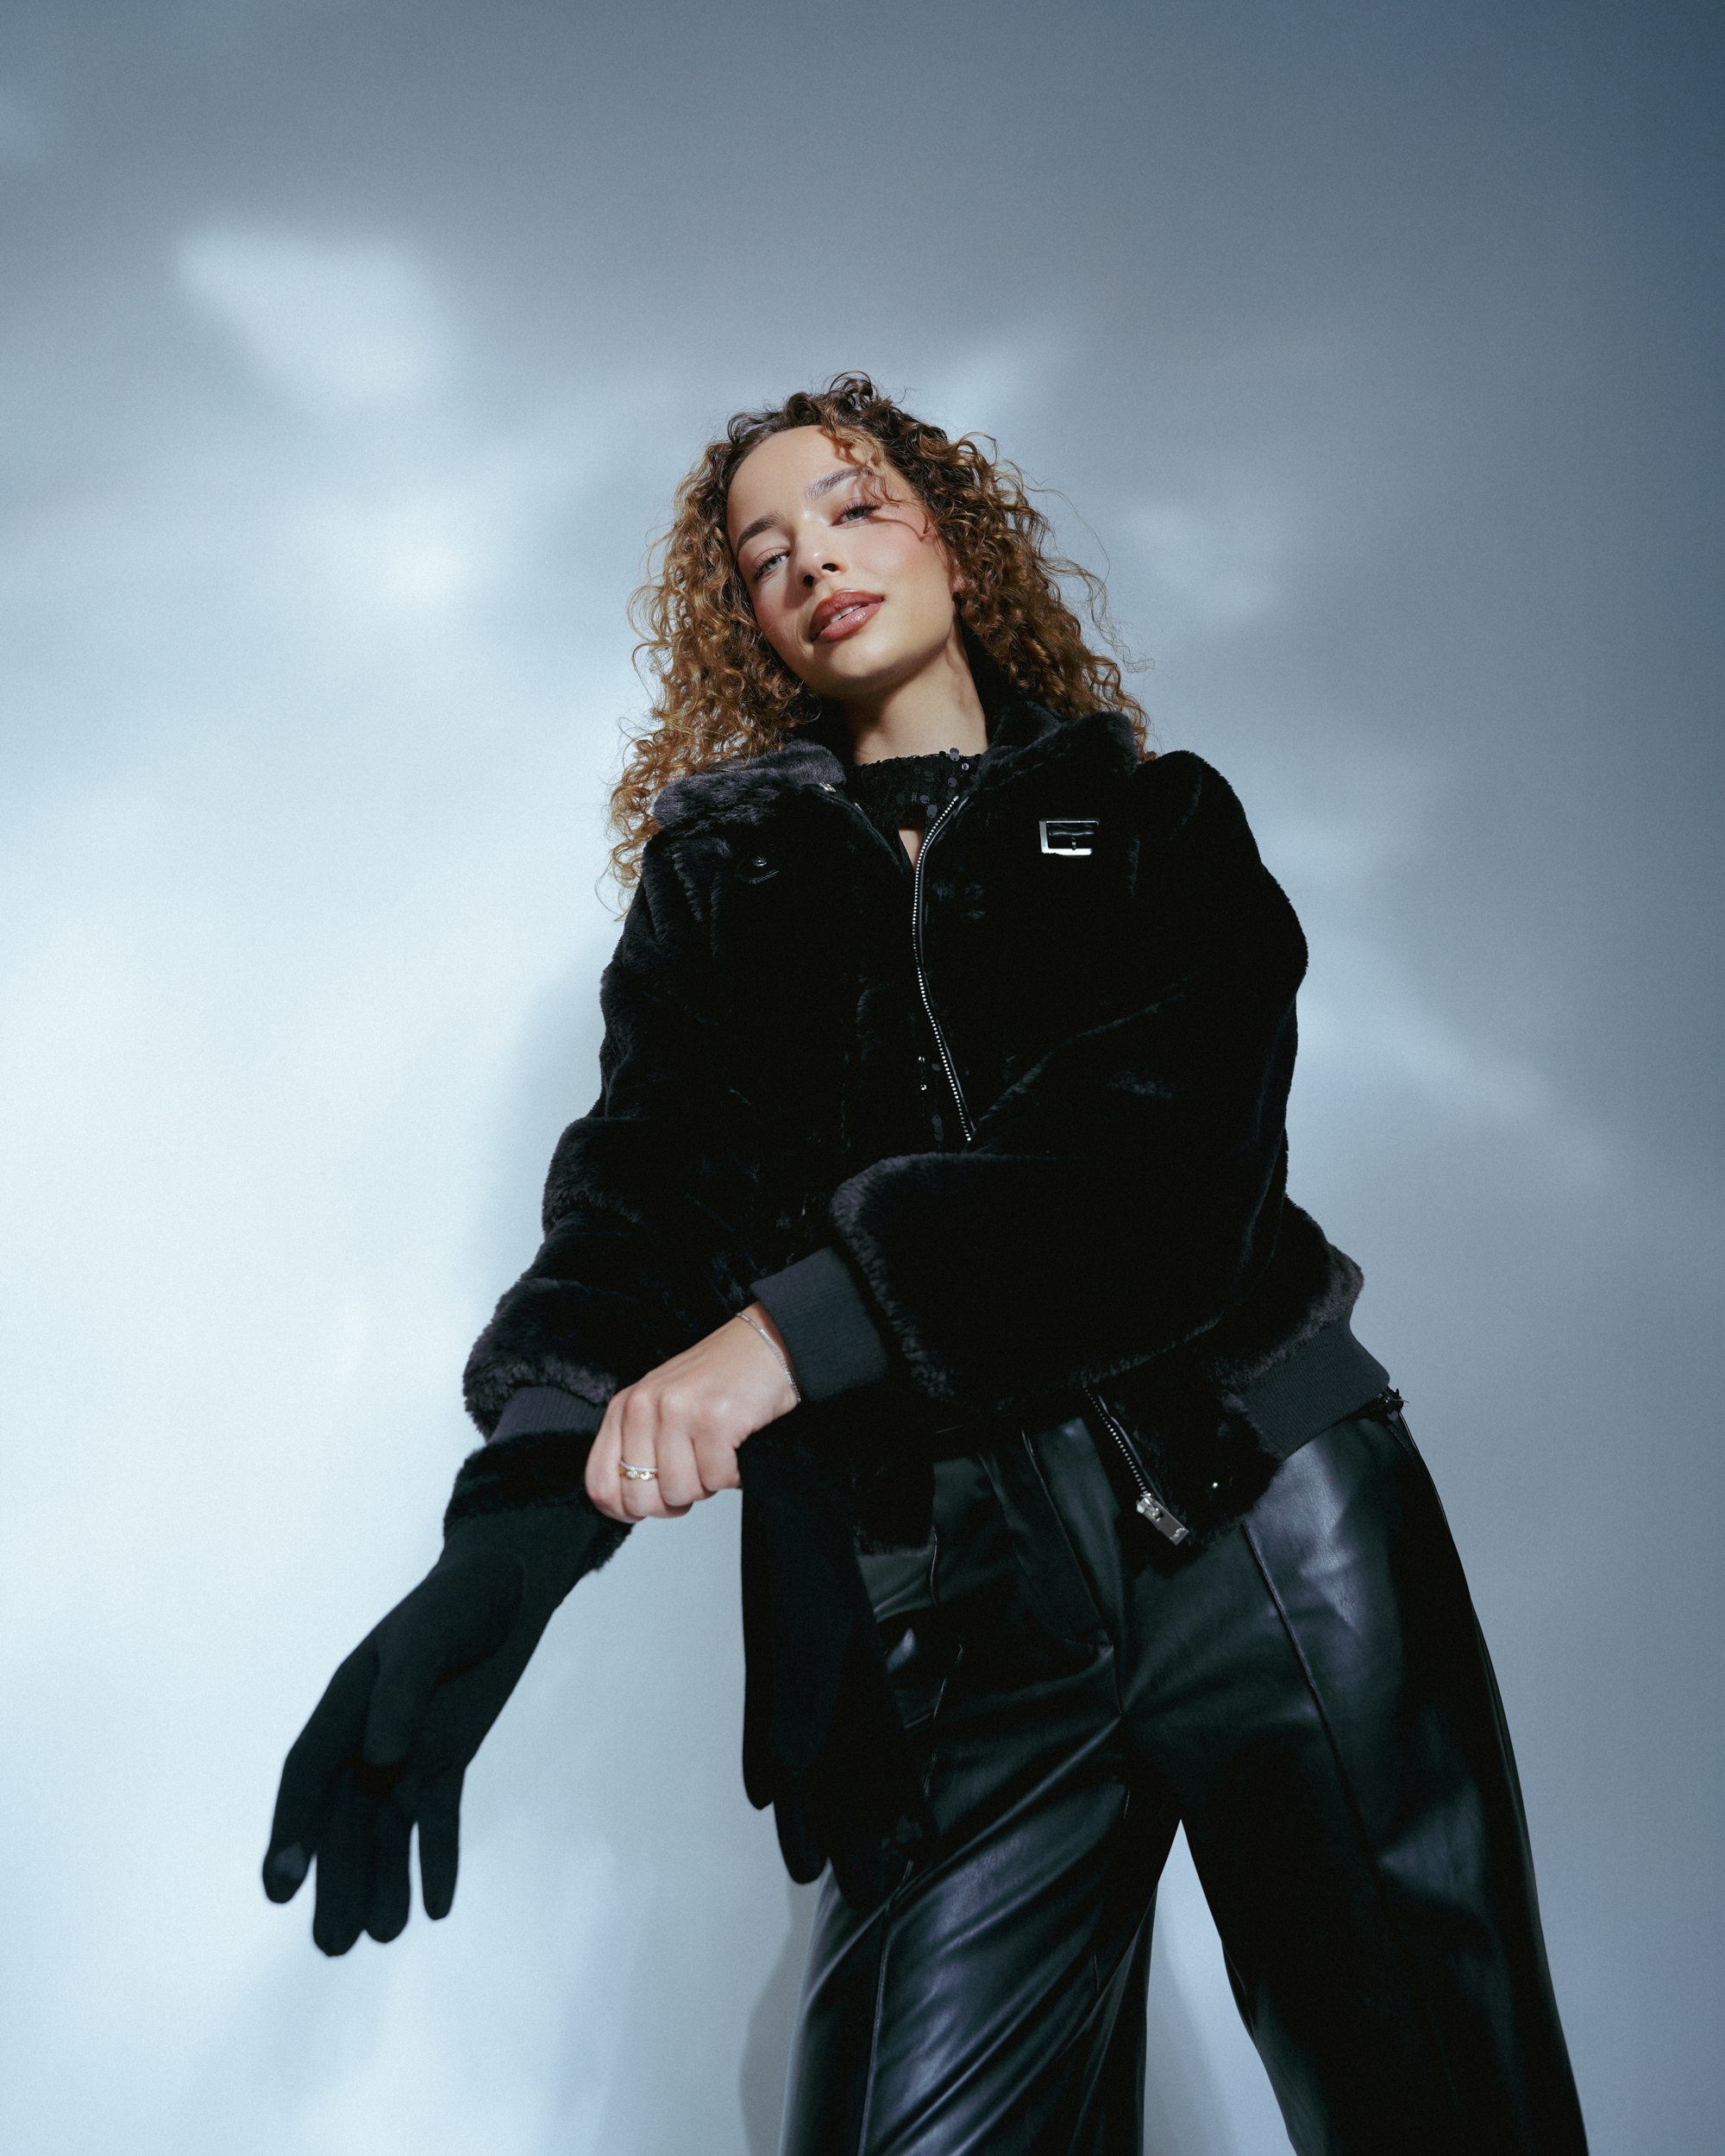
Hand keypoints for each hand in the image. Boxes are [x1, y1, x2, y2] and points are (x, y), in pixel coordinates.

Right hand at [262, 1500, 622, 1953]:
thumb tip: (381, 1757)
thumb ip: (402, 1692)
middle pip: (343, 1819)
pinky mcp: (445, 1760)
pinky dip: (437, 1860)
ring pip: (384, 1830)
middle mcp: (367, 1733)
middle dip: (335, 1881)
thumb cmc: (464, 1599)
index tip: (280, 1889)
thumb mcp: (431, 1634)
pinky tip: (439, 1907)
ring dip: (380, 1882)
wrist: (509, 1581)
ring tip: (382, 1937)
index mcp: (347, 1701)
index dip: (292, 1830)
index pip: (308, 1775)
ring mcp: (406, 1750)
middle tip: (333, 1947)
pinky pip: (436, 1819)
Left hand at [584, 1305, 798, 1522]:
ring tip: (716, 1455)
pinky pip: (717, 1480)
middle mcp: (643, 1407)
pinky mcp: (714, 1420)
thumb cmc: (716, 1381)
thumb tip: (631, 1505)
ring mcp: (677, 1412)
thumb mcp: (660, 1407)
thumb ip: (638, 1447)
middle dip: (672, 1503)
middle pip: (640, 1498)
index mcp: (623, 1408)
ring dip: (706, 1485)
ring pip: (680, 1493)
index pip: (599, 1484)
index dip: (625, 1509)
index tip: (651, 1505)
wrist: (764, 1346)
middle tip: (693, 1478)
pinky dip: (732, 1475)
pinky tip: (735, 1449)